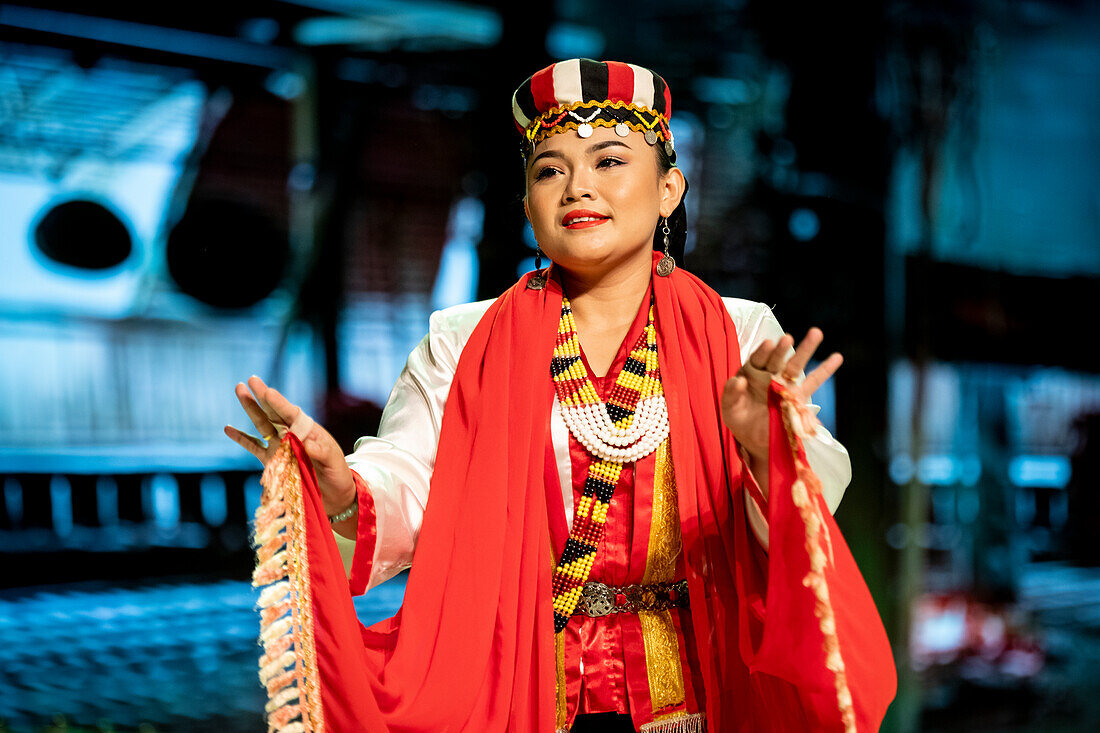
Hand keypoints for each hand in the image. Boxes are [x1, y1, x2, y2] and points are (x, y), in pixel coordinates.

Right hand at [224, 375, 355, 515]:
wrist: (334, 494)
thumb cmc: (337, 474)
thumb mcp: (334, 461)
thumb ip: (321, 452)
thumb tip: (305, 443)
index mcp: (308, 431)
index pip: (292, 414)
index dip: (279, 403)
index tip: (267, 391)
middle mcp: (292, 435)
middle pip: (273, 413)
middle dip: (261, 396)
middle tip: (251, 379)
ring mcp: (280, 447)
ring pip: (261, 425)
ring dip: (250, 408)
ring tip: (239, 390)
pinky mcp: (272, 461)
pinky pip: (253, 448)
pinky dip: (241, 439)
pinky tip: (227, 428)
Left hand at [720, 328, 842, 458]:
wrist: (756, 439)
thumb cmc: (740, 419)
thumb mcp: (729, 409)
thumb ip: (730, 394)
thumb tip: (738, 381)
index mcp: (751, 373)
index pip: (758, 359)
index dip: (763, 352)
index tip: (769, 344)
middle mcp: (769, 375)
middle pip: (777, 359)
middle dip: (782, 349)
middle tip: (787, 338)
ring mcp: (785, 385)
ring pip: (796, 365)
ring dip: (806, 349)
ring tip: (816, 333)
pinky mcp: (798, 397)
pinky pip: (813, 382)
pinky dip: (825, 370)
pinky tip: (837, 357)